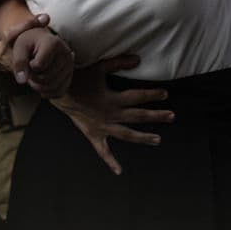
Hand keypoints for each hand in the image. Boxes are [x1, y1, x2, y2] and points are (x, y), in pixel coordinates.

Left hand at [6, 16, 73, 97]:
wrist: (41, 42)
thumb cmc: (30, 44)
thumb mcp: (20, 48)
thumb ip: (19, 62)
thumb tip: (22, 81)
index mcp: (53, 43)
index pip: (39, 66)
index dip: (29, 66)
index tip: (30, 58)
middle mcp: (66, 54)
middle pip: (45, 78)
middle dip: (33, 77)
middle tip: (30, 68)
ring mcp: (70, 66)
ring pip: (52, 87)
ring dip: (39, 86)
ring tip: (35, 75)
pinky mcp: (70, 76)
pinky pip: (59, 92)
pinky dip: (48, 93)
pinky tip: (41, 85)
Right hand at [52, 54, 173, 174]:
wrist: (58, 92)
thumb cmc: (78, 77)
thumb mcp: (98, 66)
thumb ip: (118, 63)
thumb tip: (138, 60)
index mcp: (113, 99)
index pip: (137, 97)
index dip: (152, 95)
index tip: (165, 94)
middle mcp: (111, 115)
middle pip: (138, 116)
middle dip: (156, 116)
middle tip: (172, 116)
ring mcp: (103, 127)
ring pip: (127, 135)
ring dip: (143, 137)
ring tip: (157, 140)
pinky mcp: (93, 134)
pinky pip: (102, 150)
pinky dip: (110, 160)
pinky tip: (119, 171)